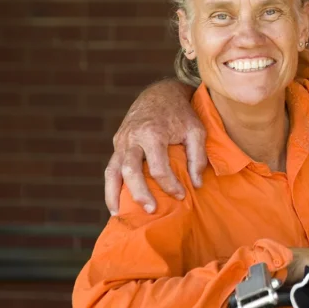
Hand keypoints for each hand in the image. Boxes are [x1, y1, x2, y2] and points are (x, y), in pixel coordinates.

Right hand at [104, 80, 206, 214]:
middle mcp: (133, 137)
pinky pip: (111, 167)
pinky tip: (115, 203)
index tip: (181, 195)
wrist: (160, 93)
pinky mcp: (117, 143)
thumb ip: (198, 157)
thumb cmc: (181, 114)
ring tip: (119, 214)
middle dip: (140, 193)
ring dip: (113, 194)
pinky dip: (111, 186)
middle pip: (130, 170)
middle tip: (152, 210)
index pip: (159, 167)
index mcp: (153, 133)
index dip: (170, 184)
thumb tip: (197, 184)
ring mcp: (122, 140)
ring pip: (112, 170)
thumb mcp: (196, 130)